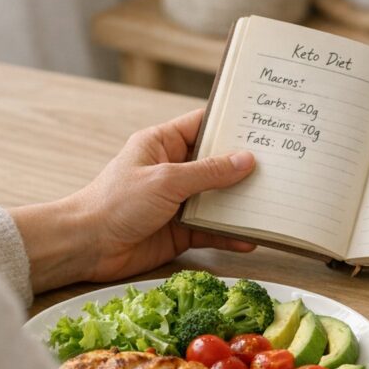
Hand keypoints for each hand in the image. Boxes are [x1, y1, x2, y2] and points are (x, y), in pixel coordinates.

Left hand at [10, 109, 256, 293]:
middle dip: (246, 166)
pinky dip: (231, 235)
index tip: (263, 122)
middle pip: (217, 164)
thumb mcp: (166, 180)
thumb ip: (208, 172)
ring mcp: (178, 201)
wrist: (87, 246)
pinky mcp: (180, 231)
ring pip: (218, 198)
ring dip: (242, 203)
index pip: (203, 125)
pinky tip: (252, 238)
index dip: (231, 123)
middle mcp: (173, 169)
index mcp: (163, 144)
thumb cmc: (116, 203)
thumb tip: (247, 160)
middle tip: (282, 164)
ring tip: (275, 201)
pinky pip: (213, 230)